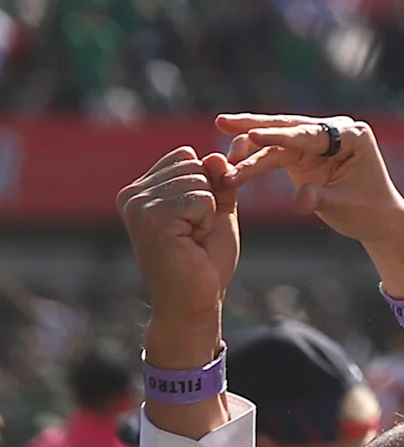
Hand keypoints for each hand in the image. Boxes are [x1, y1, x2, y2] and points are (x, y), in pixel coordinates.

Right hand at [118, 148, 241, 370]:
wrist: (196, 300)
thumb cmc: (205, 258)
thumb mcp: (217, 209)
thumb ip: (220, 177)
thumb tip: (229, 146)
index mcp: (141, 189)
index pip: (187, 155)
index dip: (207, 186)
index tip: (194, 218)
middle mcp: (132, 194)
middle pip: (194, 164)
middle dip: (208, 199)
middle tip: (193, 232)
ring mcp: (138, 205)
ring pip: (199, 180)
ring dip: (207, 212)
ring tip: (190, 237)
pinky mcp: (151, 218)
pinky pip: (201, 198)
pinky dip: (206, 220)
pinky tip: (190, 242)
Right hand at [217, 113, 403, 293]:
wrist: (378, 219)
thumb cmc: (369, 211)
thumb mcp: (345, 206)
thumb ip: (320, 198)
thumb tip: (300, 203)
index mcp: (353, 136)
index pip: (310, 134)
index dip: (280, 136)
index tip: (253, 135)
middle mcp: (335, 132)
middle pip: (289, 127)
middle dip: (253, 125)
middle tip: (222, 121)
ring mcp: (318, 142)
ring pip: (277, 141)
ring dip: (248, 149)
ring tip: (222, 158)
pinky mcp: (304, 155)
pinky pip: (275, 154)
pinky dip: (254, 160)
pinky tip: (232, 162)